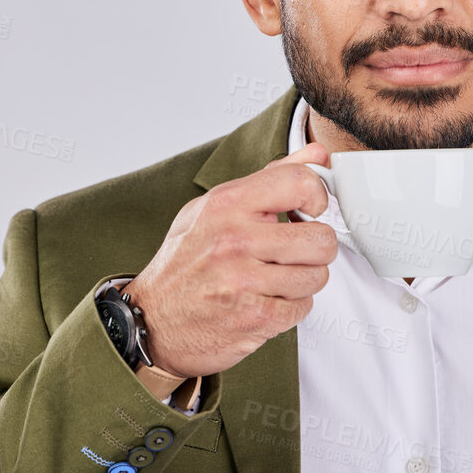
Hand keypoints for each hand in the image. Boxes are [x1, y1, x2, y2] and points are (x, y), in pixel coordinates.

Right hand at [122, 142, 339, 379]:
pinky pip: (303, 307)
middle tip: (294, 252)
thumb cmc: (184, 262)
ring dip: (302, 280)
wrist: (152, 318)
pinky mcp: (255, 317)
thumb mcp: (214, 208)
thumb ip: (269, 179)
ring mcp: (245, 281)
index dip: (317, 197)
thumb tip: (316, 154)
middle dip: (314, 248)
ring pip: (317, 276)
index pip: (299, 182)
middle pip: (321, 238)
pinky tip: (265, 298)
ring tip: (275, 277)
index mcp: (225, 204)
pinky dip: (290, 306)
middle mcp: (234, 240)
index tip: (310, 209)